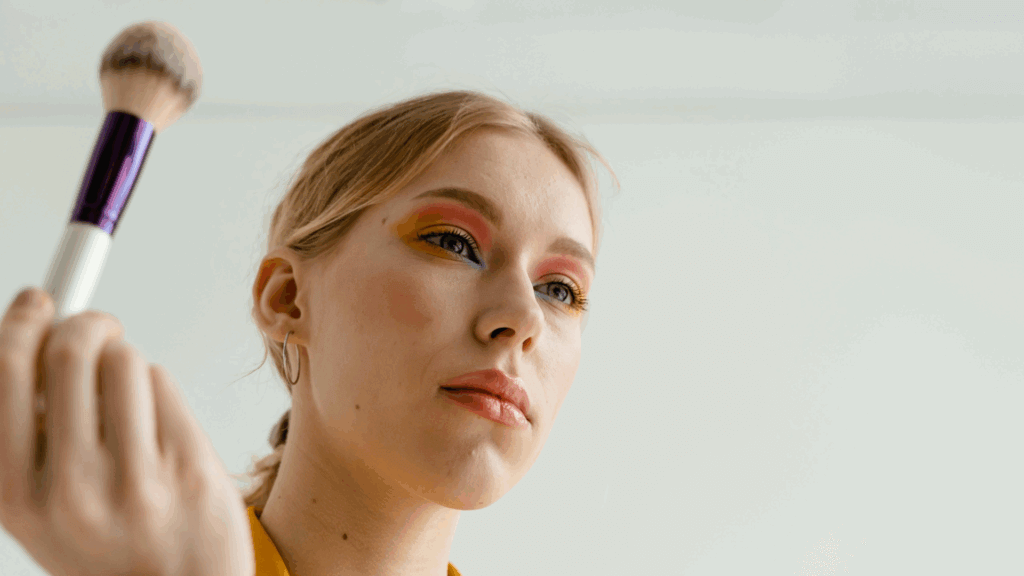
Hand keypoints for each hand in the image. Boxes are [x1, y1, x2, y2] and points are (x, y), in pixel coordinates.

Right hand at [0, 288, 253, 575]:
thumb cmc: (109, 545)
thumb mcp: (42, 508)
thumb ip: (30, 435)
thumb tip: (38, 337)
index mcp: (16, 498)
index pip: (3, 378)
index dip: (18, 324)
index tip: (36, 300)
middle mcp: (71, 489)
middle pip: (67, 351)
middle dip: (83, 322)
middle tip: (96, 324)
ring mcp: (135, 479)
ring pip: (124, 360)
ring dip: (126, 361)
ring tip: (129, 398)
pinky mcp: (189, 467)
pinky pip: (164, 383)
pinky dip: (156, 388)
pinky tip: (156, 425)